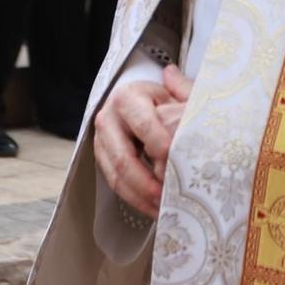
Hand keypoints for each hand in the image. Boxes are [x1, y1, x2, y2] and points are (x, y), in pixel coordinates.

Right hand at [94, 65, 194, 218]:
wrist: (140, 105)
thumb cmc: (163, 100)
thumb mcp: (175, 93)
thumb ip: (182, 88)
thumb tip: (172, 74)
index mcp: (127, 98)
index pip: (143, 124)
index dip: (160, 145)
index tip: (178, 163)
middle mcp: (108, 118)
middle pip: (123, 157)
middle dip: (146, 182)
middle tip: (167, 197)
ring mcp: (101, 141)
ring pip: (115, 175)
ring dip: (139, 196)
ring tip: (162, 209)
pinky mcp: (102, 159)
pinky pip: (114, 184)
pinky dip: (134, 199)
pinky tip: (153, 209)